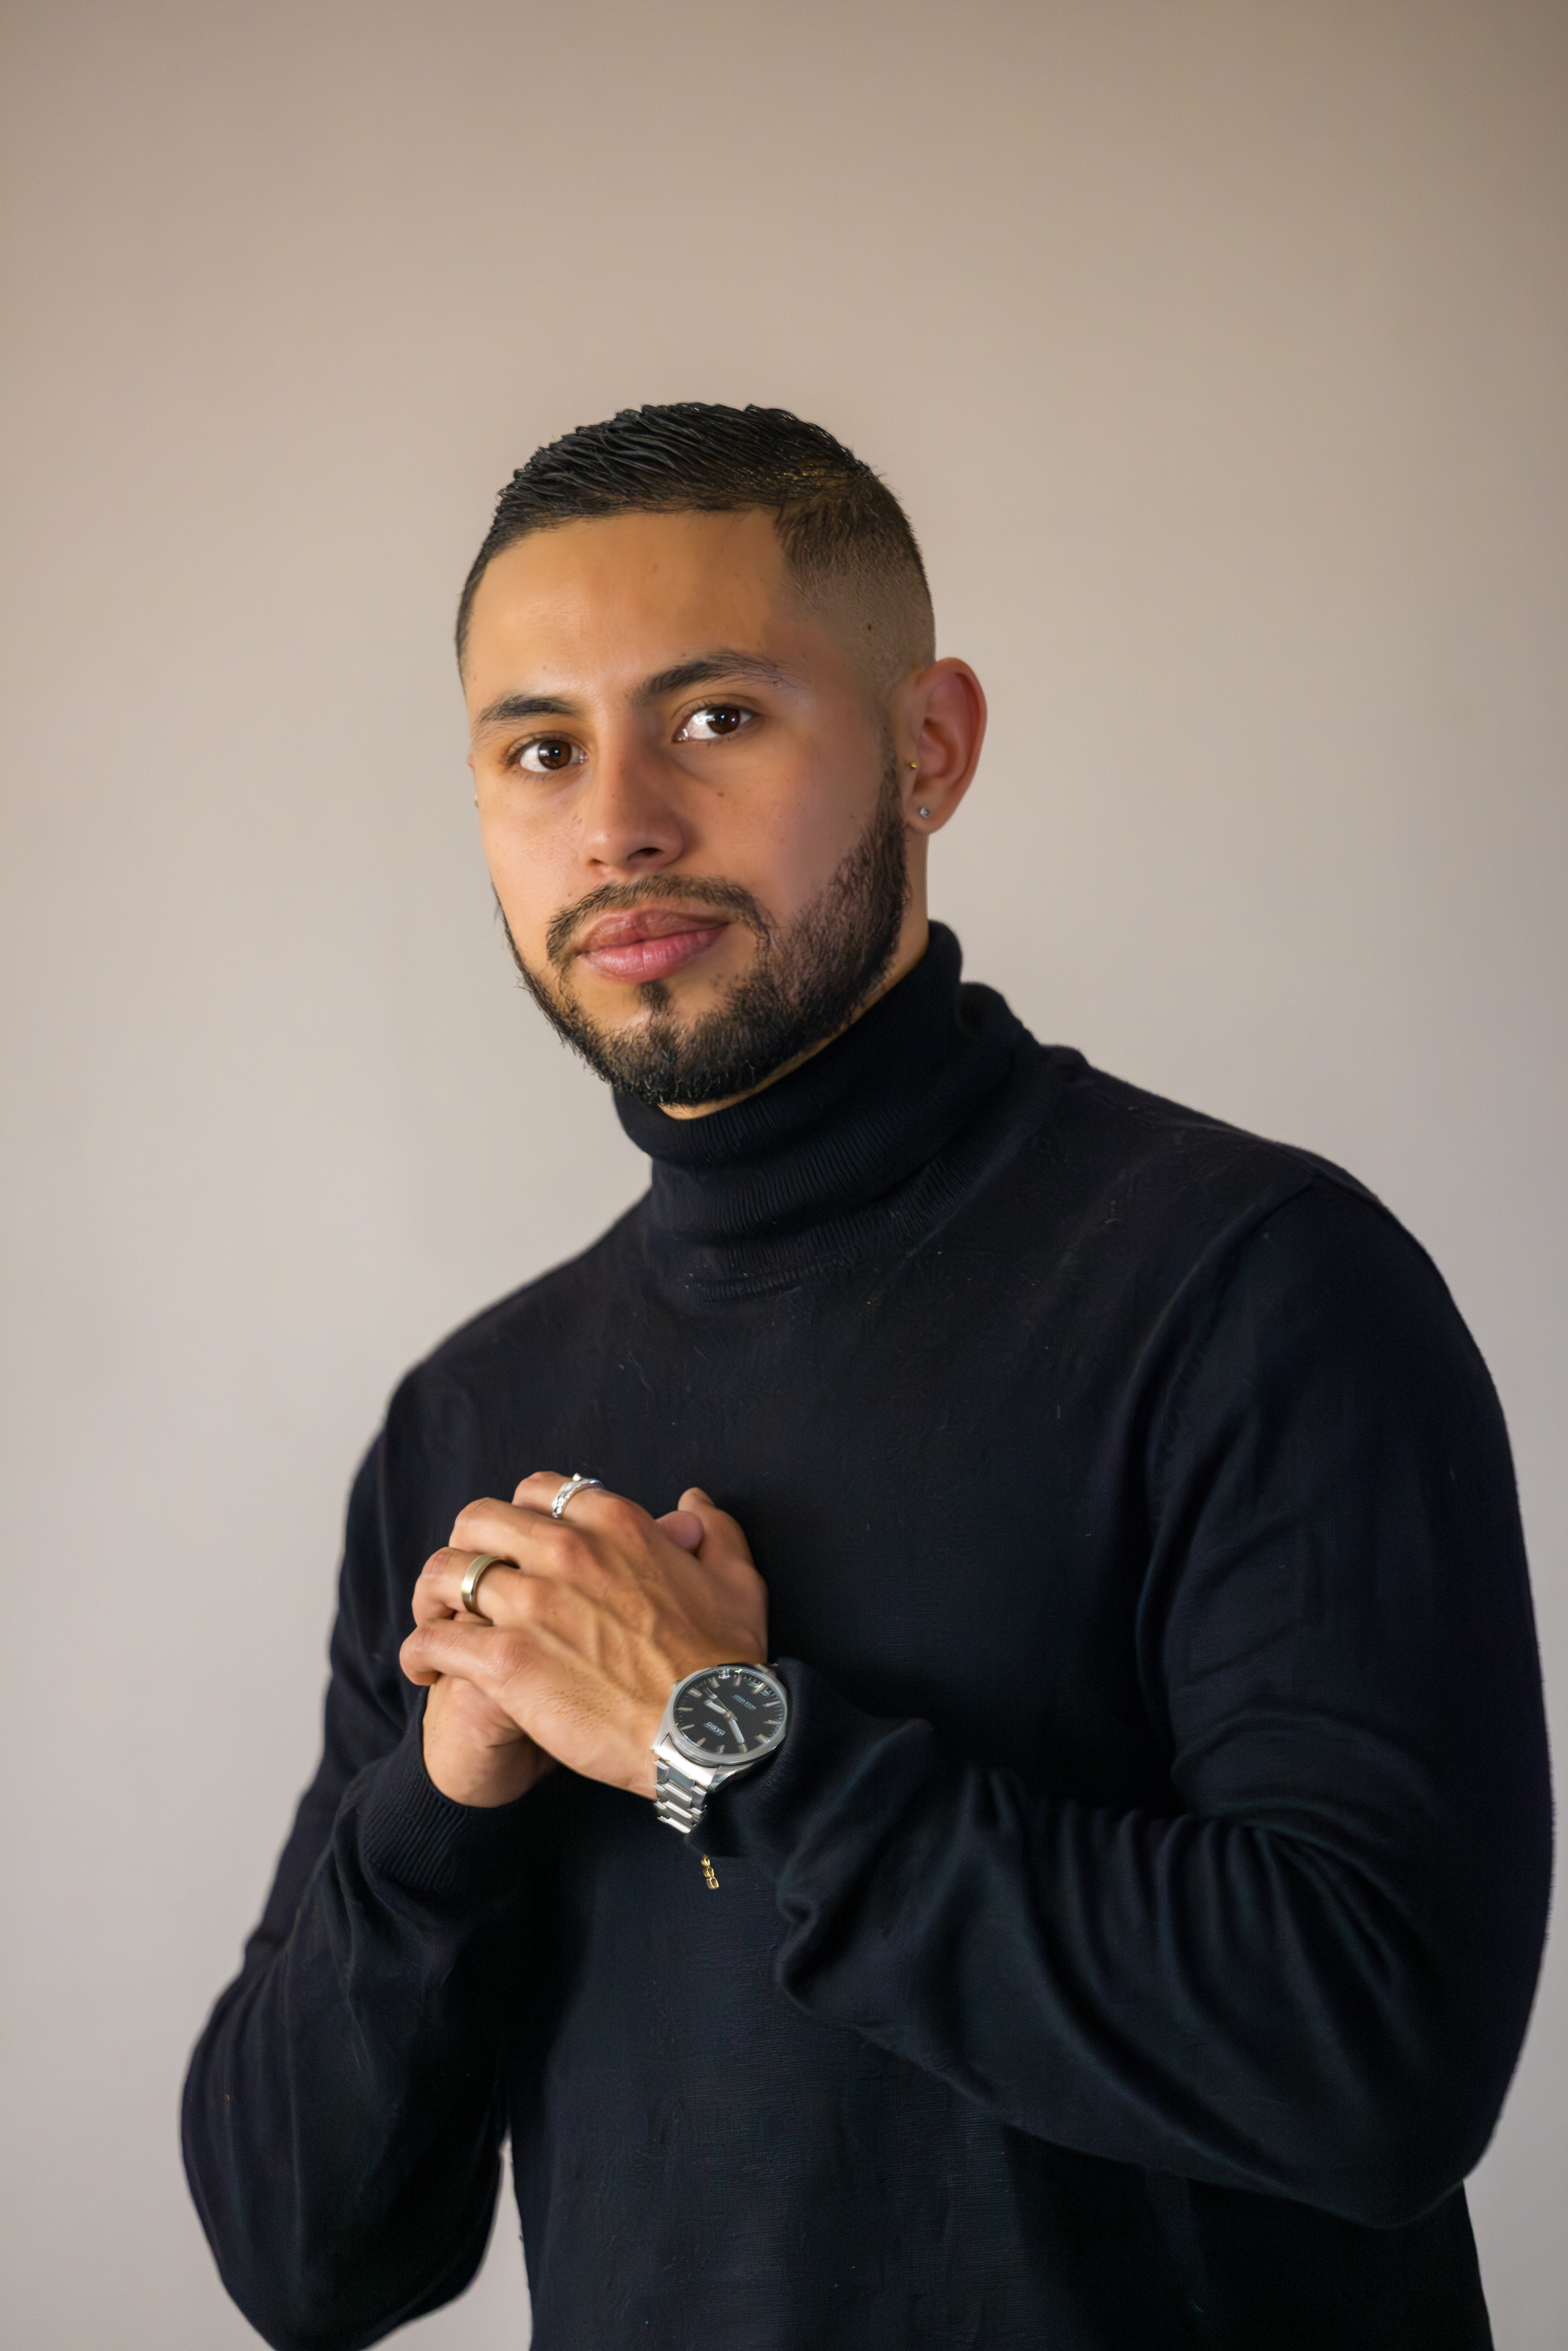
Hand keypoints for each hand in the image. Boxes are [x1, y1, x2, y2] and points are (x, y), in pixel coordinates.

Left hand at [401, 1476, 766, 1806]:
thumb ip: (715, 1532)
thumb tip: (692, 1503)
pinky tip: (426, 1672)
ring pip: (444, 1573)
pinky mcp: (506, 1661)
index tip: (519, 1551)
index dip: (521, 1519)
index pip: (539, 1492)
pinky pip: (434, 1640)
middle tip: (469, 1586)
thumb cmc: (725, 1663)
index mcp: (615, 1525)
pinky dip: (420, 1654)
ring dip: (432, 1598)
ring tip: (437, 1625)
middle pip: (479, 1521)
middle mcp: (567, 1551)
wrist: (708, 1732)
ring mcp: (532, 1605)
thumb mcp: (737, 1581)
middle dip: (467, 1549)